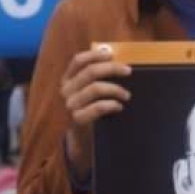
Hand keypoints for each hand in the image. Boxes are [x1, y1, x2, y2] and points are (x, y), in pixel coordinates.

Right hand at [60, 44, 131, 175]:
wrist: (79, 138)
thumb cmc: (88, 110)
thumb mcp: (87, 92)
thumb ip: (94, 77)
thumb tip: (113, 57)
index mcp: (67, 80)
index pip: (78, 61)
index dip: (95, 55)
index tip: (111, 55)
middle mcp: (66, 90)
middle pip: (90, 72)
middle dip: (112, 68)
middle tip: (128, 71)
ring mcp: (70, 105)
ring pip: (95, 88)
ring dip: (115, 89)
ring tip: (127, 95)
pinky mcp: (77, 119)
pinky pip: (98, 107)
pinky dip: (111, 104)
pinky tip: (119, 106)